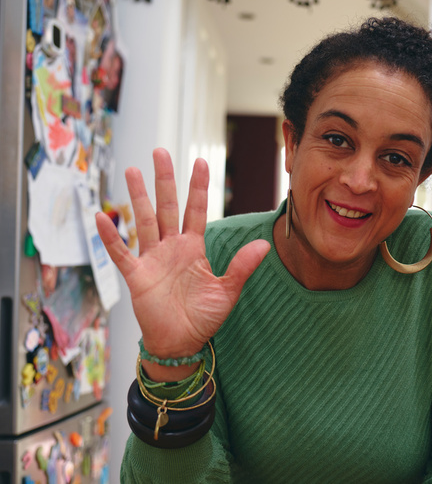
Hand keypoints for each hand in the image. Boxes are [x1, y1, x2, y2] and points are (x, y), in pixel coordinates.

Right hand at [96, 149, 269, 379]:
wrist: (182, 343)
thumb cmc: (205, 317)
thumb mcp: (228, 290)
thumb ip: (243, 266)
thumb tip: (265, 244)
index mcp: (194, 247)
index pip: (196, 210)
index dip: (198, 187)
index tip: (200, 162)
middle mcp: (172, 247)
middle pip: (167, 206)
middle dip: (165, 180)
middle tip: (160, 151)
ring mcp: (153, 259)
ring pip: (144, 221)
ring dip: (138, 197)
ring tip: (133, 170)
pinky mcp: (136, 276)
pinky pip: (121, 253)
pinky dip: (111, 236)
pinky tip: (102, 216)